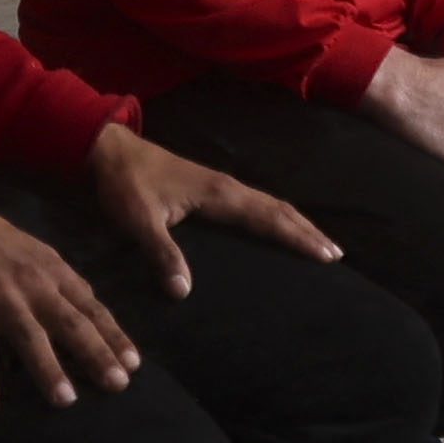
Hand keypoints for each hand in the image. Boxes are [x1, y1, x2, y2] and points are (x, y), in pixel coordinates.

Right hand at [0, 181, 139, 410]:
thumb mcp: (34, 252)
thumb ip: (58, 281)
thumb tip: (85, 307)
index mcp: (52, 270)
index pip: (90, 307)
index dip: (113, 335)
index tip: (133, 363)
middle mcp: (33, 284)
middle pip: (71, 323)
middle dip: (97, 354)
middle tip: (118, 384)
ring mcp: (1, 297)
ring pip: (31, 337)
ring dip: (49, 369)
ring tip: (66, 400)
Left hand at [85, 120, 344, 294]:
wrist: (108, 150)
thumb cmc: (125, 185)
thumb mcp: (140, 221)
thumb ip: (161, 253)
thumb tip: (184, 293)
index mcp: (218, 194)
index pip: (268, 217)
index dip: (298, 236)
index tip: (327, 254)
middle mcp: (226, 187)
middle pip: (277, 208)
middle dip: (307, 230)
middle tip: (335, 254)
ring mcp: (219, 185)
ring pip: (267, 203)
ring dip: (293, 222)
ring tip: (316, 242)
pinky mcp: (209, 188)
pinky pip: (253, 203)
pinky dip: (273, 216)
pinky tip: (272, 227)